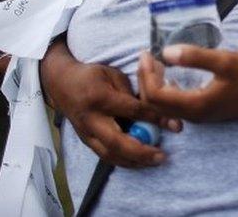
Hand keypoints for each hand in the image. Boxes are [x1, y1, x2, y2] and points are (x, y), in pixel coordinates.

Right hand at [41, 51, 177, 167]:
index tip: (176, 125)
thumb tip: (154, 108)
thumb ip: (132, 91)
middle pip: (117, 142)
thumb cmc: (92, 76)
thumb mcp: (113, 74)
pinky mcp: (86, 140)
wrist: (61, 84)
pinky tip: (140, 162)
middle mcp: (91, 119)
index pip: (132, 111)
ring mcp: (86, 133)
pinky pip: (105, 156)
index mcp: (100, 97)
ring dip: (134, 161)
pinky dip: (124, 161)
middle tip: (163, 155)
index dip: (155, 119)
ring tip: (155, 161)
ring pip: (110, 154)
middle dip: (142, 152)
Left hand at [138, 46, 237, 122]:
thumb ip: (195, 57)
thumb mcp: (226, 61)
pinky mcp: (204, 111)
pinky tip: (170, 74)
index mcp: (195, 105)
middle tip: (146, 56)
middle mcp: (193, 115)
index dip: (146, 74)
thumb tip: (166, 52)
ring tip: (155, 62)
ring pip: (163, 105)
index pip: (155, 95)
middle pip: (154, 103)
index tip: (147, 53)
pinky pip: (174, 104)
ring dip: (154, 84)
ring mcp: (199, 115)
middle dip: (145, 79)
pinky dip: (165, 89)